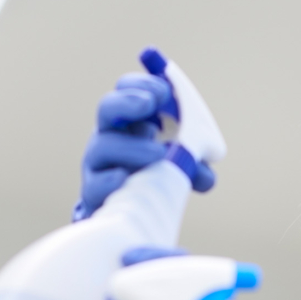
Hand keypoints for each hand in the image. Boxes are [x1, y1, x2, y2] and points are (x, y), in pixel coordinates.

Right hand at [73, 74, 215, 220]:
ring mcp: (98, 164)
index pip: (128, 90)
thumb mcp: (180, 168)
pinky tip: (125, 178)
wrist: (128, 214)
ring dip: (133, 146)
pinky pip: (96, 185)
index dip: (143, 85)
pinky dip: (111, 180)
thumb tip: (206, 177)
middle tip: (150, 103)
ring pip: (104, 146)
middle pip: (108, 108)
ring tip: (159, 153)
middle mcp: (110, 136)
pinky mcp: (94, 193)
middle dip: (128, 102)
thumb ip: (194, 166)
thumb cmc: (153, 179)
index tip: (164, 90)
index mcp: (130, 122)